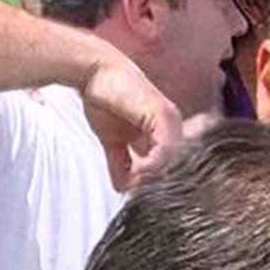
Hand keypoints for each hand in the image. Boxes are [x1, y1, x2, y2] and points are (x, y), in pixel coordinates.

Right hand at [81, 56, 183, 190]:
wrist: (93, 71)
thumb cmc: (103, 99)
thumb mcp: (112, 139)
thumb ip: (120, 163)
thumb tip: (121, 189)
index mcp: (164, 134)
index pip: (171, 167)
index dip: (158, 184)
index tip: (143, 197)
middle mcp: (172, 127)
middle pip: (177, 166)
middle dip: (159, 186)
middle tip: (141, 199)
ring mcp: (170, 119)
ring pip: (175, 159)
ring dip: (157, 178)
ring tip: (140, 189)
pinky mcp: (162, 113)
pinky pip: (166, 146)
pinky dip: (155, 163)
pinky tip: (139, 172)